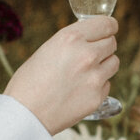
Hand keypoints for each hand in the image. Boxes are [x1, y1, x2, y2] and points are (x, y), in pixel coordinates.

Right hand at [5, 13, 118, 132]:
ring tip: (85, 73)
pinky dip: (98, 85)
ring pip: (114, 63)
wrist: (25, 114)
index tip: (108, 30)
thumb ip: (71, 43)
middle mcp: (86, 54)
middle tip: (90, 55)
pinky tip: (80, 90)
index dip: (108, 27)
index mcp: (70, 38)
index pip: (107, 24)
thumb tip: (89, 40)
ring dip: (104, 65)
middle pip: (112, 43)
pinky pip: (107, 84)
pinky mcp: (98, 97)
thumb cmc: (28, 82)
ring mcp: (95, 77)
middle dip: (103, 47)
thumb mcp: (47, 50)